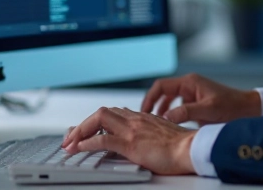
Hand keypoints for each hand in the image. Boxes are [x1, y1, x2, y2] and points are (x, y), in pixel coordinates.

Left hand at [61, 107, 195, 174]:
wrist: (192, 149)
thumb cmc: (182, 146)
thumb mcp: (163, 135)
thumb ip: (150, 133)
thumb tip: (142, 140)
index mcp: (142, 117)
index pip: (113, 112)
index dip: (95, 121)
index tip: (85, 130)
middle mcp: (135, 119)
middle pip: (101, 112)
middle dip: (83, 124)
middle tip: (70, 137)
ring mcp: (132, 129)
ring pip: (98, 119)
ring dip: (80, 130)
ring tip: (70, 143)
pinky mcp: (131, 143)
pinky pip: (103, 139)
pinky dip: (87, 143)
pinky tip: (79, 149)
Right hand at [141, 73, 260, 124]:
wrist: (249, 110)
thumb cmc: (232, 107)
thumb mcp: (208, 110)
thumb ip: (186, 112)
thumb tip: (166, 118)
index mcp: (189, 82)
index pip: (161, 86)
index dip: (150, 98)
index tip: (144, 112)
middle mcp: (189, 86)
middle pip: (163, 92)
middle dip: (153, 105)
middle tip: (146, 120)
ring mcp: (192, 95)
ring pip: (169, 101)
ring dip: (162, 111)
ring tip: (156, 124)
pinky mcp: (196, 104)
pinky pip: (178, 108)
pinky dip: (172, 115)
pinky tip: (171, 127)